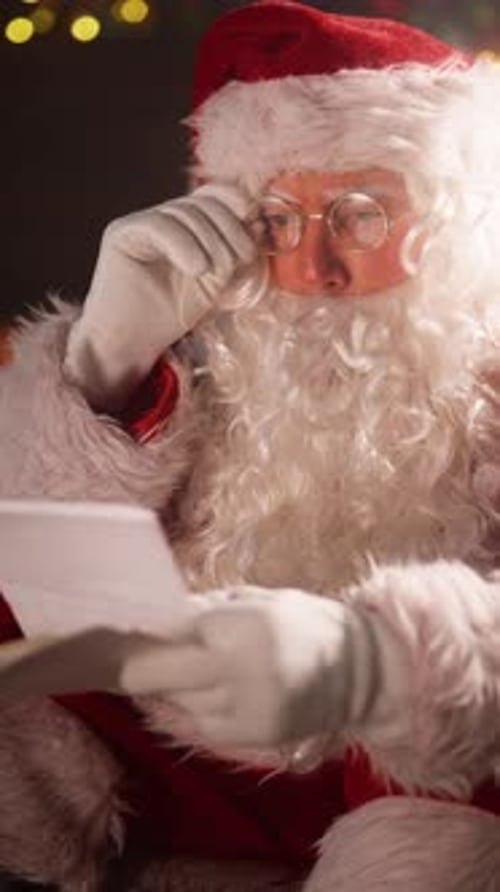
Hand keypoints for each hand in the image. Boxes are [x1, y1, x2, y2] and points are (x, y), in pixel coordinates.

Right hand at [64, 184, 255, 409]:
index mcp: (184, 227)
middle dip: (229, 228)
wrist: (132, 342)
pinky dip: (184, 245)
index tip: (255, 219)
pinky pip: (160, 225)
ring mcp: (140, 223)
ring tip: (210, 273)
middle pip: (202, 203)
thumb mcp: (215, 279)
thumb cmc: (171, 315)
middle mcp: (161, 219)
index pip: (211, 196)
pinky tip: (196, 269)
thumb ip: (232, 251)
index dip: (234, 200)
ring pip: (185, 213)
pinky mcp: (121, 233)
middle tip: (240, 259)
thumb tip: (259, 221)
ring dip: (209, 242)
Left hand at [117, 586, 389, 747]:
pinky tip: (216, 690)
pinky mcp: (251, 736)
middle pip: (151, 673)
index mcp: (239, 623)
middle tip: (122, 655)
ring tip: (192, 667)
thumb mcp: (256, 598)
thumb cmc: (301, 621)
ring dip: (172, 684)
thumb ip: (205, 607)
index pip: (164, 629)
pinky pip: (200, 722)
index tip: (113, 631)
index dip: (136, 630)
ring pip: (174, 698)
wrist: (359, 670)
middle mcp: (237, 668)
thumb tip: (151, 615)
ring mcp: (243, 707)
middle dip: (133, 664)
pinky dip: (198, 706)